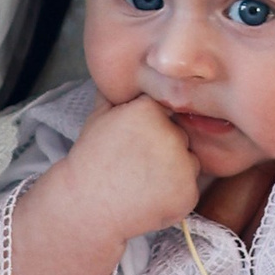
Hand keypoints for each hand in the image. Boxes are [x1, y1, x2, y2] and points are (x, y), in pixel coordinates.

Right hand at [62, 94, 202, 243]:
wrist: (85, 205)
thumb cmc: (90, 160)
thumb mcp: (98, 117)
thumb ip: (116, 91)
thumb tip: (121, 70)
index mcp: (148, 110)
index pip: (166, 111)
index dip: (150, 127)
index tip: (133, 142)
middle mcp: (170, 134)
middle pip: (180, 136)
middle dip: (165, 148)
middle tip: (137, 164)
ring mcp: (182, 166)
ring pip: (189, 161)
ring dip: (174, 170)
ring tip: (142, 181)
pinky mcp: (188, 193)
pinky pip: (189, 188)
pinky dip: (175, 194)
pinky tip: (149, 197)